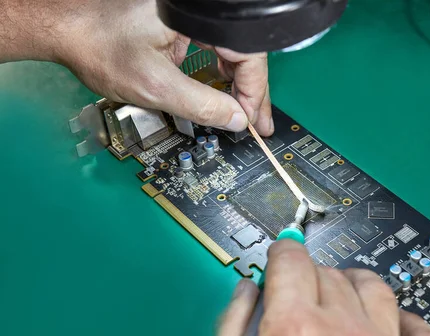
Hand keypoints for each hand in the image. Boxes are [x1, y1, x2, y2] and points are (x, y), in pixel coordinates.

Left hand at [1, 0, 272, 134]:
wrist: (64, 28)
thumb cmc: (100, 47)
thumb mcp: (155, 86)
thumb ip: (202, 105)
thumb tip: (237, 120)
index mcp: (198, 14)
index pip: (247, 52)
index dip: (254, 91)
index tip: (254, 121)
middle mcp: (199, 11)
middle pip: (243, 52)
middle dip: (250, 91)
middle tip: (258, 123)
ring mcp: (189, 16)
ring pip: (229, 51)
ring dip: (236, 85)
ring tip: (244, 114)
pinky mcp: (178, 24)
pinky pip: (211, 48)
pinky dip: (217, 74)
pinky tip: (220, 94)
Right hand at [210, 240, 429, 335]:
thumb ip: (234, 328)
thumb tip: (251, 289)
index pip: (292, 262)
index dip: (281, 256)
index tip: (281, 258)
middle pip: (329, 274)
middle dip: (310, 276)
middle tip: (301, 293)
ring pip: (376, 290)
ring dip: (354, 285)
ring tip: (342, 296)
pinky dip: (409, 322)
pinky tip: (392, 324)